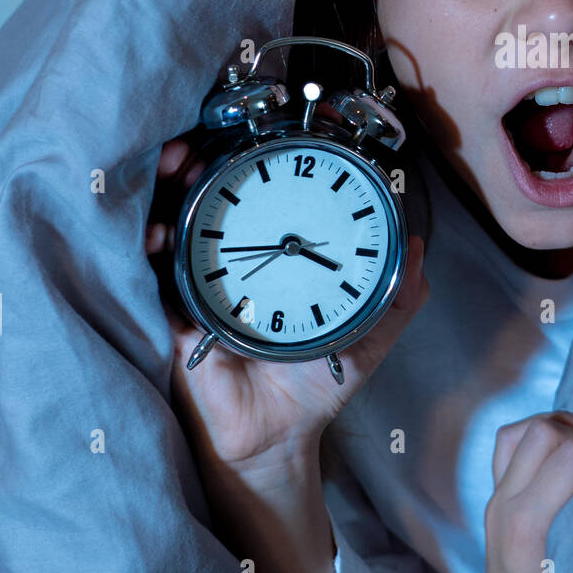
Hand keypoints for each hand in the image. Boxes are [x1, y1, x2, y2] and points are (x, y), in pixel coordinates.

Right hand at [145, 136, 429, 467]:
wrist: (281, 435)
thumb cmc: (317, 382)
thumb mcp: (369, 332)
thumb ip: (399, 294)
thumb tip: (417, 246)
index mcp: (279, 260)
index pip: (264, 199)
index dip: (258, 162)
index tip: (269, 136)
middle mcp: (236, 264)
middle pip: (211, 199)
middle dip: (203, 160)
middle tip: (206, 140)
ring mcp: (203, 287)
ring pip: (179, 225)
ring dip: (173, 189)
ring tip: (180, 163)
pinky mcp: (180, 317)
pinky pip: (160, 278)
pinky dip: (155, 249)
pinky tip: (158, 231)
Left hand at [484, 411, 572, 572]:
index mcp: (527, 526)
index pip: (571, 458)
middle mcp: (504, 506)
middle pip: (542, 432)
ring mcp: (495, 499)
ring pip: (521, 430)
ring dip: (558, 430)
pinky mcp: (495, 498)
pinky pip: (508, 445)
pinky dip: (538, 436)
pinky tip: (563, 449)